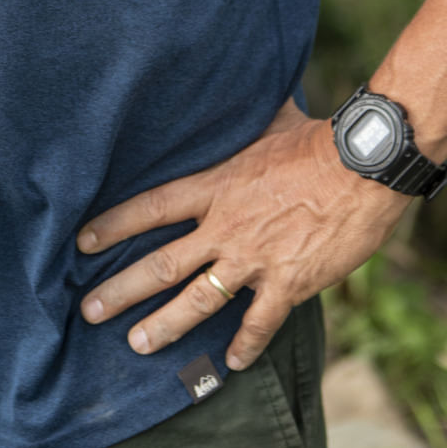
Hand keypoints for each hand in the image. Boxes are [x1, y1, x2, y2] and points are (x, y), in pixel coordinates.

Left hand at [76, 102, 407, 369]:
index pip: (151, 208)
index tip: (82, 242)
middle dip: (121, 291)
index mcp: (217, 186)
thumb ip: (245, 120)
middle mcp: (226, 227)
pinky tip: (230, 363)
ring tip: (137, 344)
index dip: (114, 226)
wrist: (363, 168)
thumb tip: (237, 83)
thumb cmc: (318, 140)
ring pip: (196, 301)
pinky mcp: (288, 283)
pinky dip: (244, 346)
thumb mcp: (270, 121)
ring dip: (164, 326)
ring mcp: (254, 259)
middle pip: (161, 264)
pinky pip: (258, 323)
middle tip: (89, 311)